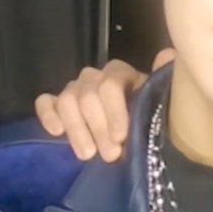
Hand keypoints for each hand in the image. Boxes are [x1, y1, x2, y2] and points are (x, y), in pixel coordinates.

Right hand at [34, 49, 173, 160]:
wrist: (134, 134)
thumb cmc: (149, 117)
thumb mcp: (160, 103)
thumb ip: (162, 80)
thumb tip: (167, 56)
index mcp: (121, 74)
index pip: (111, 84)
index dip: (114, 112)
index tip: (121, 138)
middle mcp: (96, 77)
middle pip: (88, 95)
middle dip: (99, 128)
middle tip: (110, 155)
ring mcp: (75, 89)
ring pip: (67, 100)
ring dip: (77, 129)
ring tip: (88, 155)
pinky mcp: (58, 105)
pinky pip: (45, 102)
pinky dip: (48, 115)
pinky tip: (56, 133)